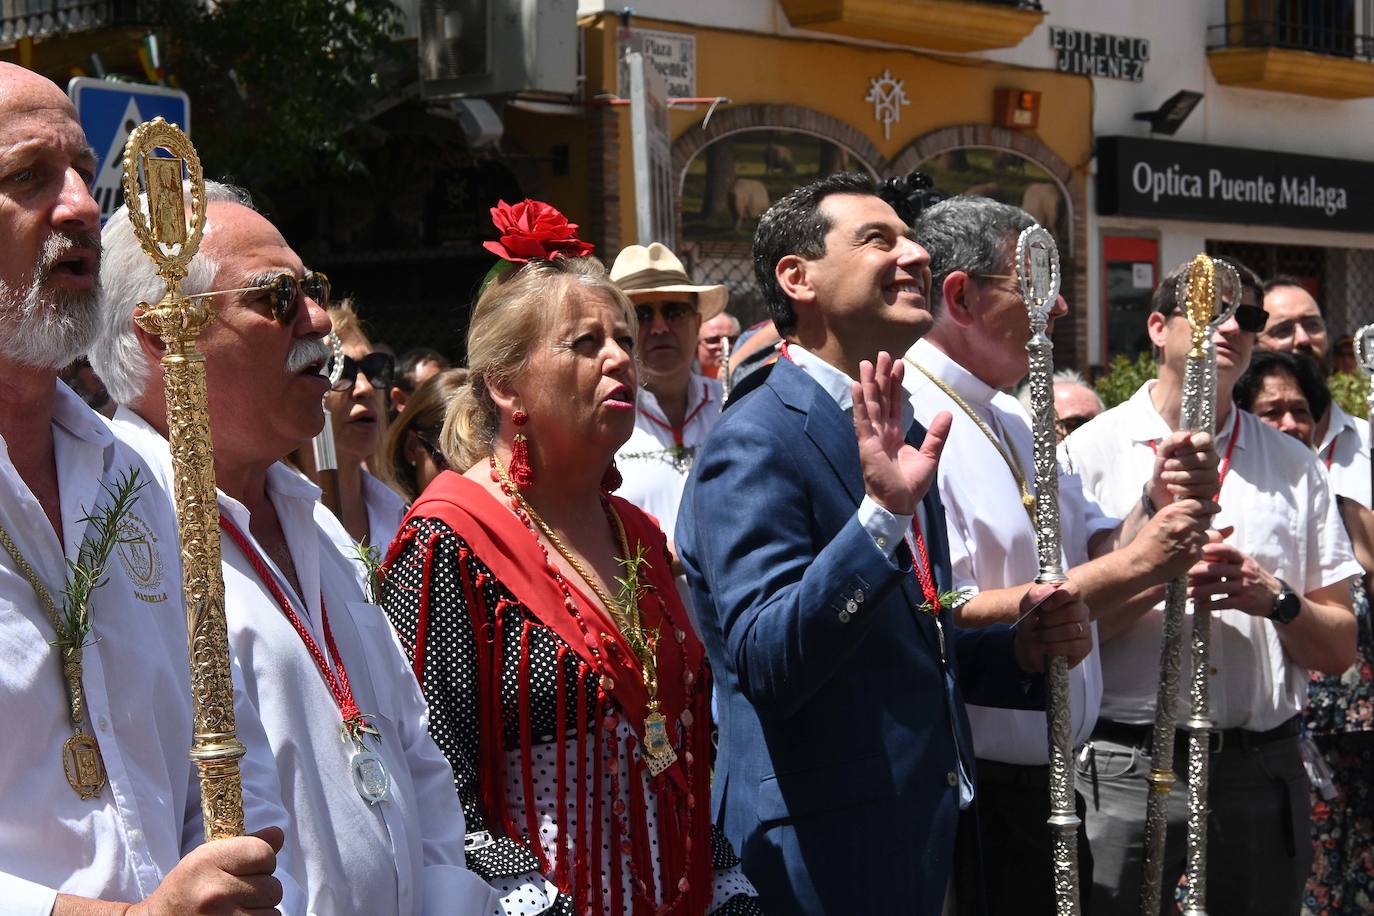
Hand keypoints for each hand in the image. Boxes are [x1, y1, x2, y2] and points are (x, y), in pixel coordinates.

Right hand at [128, 826, 283, 915]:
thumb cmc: (186, 891)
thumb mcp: (206, 859)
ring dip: (261, 911)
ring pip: (273, 912)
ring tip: (236, 910)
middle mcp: (217, 892)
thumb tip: (278, 834)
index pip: (264, 854)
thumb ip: (245, 846)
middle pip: (273, 886)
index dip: (262, 862)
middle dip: (261, 890)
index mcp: (208, 862)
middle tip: (238, 894)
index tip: (247, 869)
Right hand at [852, 352, 950, 516]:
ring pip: (870, 404)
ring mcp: (872, 436)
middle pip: (880, 398)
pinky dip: (859, 402)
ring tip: (867, 363)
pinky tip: (857, 386)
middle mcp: (881, 431)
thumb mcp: (930, 456)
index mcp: (894, 433)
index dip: (895, 384)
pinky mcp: (866, 443)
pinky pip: (862, 419)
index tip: (898, 364)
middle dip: (881, 376)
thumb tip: (946, 413)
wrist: (899, 503)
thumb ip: (936, 435)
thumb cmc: (910, 484)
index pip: (894, 403)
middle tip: (882, 354)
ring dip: (868, 383)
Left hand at [1012, 581, 1092, 671]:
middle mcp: (1080, 610)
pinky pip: (1074, 646)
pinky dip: (1054, 647)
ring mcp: (1085, 628)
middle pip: (1071, 612)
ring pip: (1071, 630)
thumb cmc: (1031, 622)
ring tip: (1037, 636)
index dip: (1058, 598)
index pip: (1073, 590)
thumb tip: (1049, 589)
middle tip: (1037, 624)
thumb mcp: (1026, 607)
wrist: (1028, 644)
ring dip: (1048, 635)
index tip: (1044, 607)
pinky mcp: (1085, 645)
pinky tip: (1044, 646)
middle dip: (1048, 621)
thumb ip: (1034, 596)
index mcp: (1067, 595)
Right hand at [1130, 498, 1217, 581]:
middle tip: (1189, 533)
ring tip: (1182, 545)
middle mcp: (1184, 523)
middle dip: (1202, 525)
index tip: (1216, 508)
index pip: (1201, 503)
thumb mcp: (1160, 520)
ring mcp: (1190, 539)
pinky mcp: (1194, 554)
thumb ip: (1180, 513)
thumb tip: (1200, 509)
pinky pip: (1203, 550)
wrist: (1140, 563)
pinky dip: (1195, 552)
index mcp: (1174, 512)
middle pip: (1206, 520)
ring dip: (1199, 539)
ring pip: (1207, 536)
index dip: (1210, 506)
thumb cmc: (1147, 542)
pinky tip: (1182, 554)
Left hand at [1149, 431, 1218, 507]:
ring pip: (1201, 475)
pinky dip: (1181, 488)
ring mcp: (1214, 475)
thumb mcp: (1164, 451)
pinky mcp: (1212, 490)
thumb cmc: (1165, 466)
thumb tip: (1188, 435)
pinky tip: (1172, 486)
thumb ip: (1173, 440)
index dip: (1189, 447)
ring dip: (1177, 476)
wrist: (1160, 488)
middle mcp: (1212, 459)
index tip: (1176, 452)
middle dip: (1180, 463)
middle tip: (1166, 466)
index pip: (1206, 440)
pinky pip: (1201, 489)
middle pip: (1203, 459)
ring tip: (1166, 477)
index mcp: (1203, 445)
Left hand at [1187, 538, 1282, 616]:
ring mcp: (1244, 587)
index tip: (1196, 550)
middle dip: (1199, 571)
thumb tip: (1205, 547)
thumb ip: (1229, 557)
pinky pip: (1223, 603)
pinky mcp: (1244, 602)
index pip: (1227, 550)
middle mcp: (1244, 571)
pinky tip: (1199, 606)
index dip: (1212, 549)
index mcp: (1243, 560)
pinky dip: (1210, 605)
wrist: (1277, 598)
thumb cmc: (1255, 578)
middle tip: (1183, 573)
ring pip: (1218, 587)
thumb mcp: (1246, 564)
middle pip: (1218, 569)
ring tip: (1187, 592)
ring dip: (1200, 590)